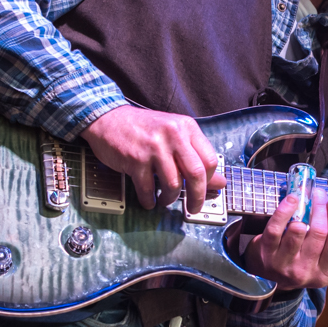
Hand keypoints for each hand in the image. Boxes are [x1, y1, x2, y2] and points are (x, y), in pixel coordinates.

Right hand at [82, 105, 224, 213]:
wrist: (108, 118)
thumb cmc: (143, 128)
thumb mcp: (174, 135)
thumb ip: (195, 156)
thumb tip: (220, 182)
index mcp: (186, 127)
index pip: (210, 160)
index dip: (209, 180)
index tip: (204, 190)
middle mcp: (173, 135)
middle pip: (196, 174)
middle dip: (197, 197)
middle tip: (193, 207)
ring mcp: (154, 147)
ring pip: (173, 185)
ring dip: (170, 199)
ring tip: (165, 200)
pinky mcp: (135, 160)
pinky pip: (148, 189)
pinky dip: (150, 200)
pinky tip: (149, 199)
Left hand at [244, 187, 327, 290]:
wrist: (270, 274)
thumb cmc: (308, 257)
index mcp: (325, 274)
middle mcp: (304, 273)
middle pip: (318, 235)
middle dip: (321, 209)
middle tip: (321, 192)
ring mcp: (283, 266)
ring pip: (297, 232)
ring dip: (304, 209)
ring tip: (307, 194)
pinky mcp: (264, 255)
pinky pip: (275, 230)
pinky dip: (283, 211)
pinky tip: (290, 199)